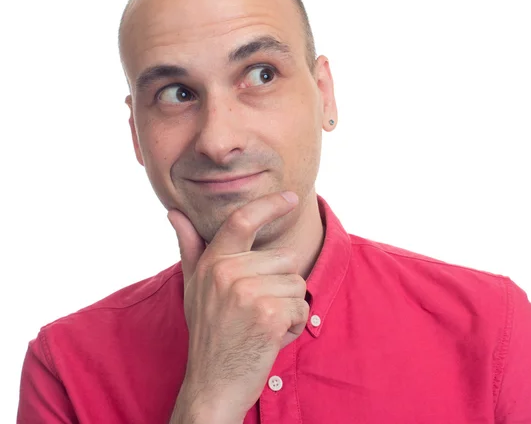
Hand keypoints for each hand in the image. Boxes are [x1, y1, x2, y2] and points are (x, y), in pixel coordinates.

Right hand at [168, 192, 308, 423]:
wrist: (213, 385)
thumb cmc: (209, 333)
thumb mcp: (195, 287)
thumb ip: (190, 247)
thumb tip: (173, 212)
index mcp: (213, 263)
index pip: (242, 220)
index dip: (269, 205)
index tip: (291, 198)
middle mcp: (227, 273)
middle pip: (285, 258)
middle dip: (281, 285)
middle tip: (256, 310)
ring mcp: (247, 293)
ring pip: (297, 283)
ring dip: (289, 307)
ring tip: (261, 324)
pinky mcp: (268, 315)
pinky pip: (303, 307)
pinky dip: (295, 325)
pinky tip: (271, 337)